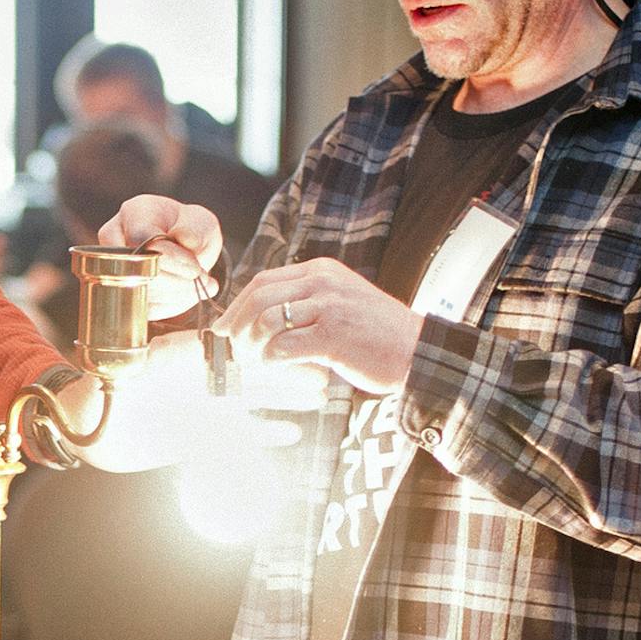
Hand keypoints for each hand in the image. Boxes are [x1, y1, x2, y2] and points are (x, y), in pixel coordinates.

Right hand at [98, 195, 222, 319]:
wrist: (183, 248)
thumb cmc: (189, 229)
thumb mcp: (200, 222)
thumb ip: (195, 229)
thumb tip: (186, 241)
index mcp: (134, 212)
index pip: (141, 238)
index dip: (169, 257)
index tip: (195, 268)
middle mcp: (114, 237)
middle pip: (135, 268)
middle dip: (174, 280)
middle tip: (200, 280)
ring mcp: (112, 266)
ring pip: (137, 291)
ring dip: (173, 295)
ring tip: (196, 286)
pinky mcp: (119, 291)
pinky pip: (140, 307)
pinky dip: (167, 306)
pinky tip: (183, 295)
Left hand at [216, 257, 422, 394]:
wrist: (418, 351)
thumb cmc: (376, 335)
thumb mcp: (340, 302)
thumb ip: (304, 302)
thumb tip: (257, 320)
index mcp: (321, 270)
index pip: (263, 280)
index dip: (236, 305)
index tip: (223, 327)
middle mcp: (323, 282)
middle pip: (258, 298)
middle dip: (237, 326)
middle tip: (234, 350)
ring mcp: (329, 306)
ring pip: (266, 321)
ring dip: (253, 347)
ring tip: (256, 363)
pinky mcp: (333, 335)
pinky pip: (284, 347)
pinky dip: (272, 361)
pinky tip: (277, 369)